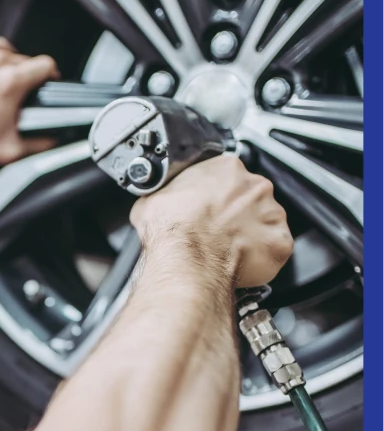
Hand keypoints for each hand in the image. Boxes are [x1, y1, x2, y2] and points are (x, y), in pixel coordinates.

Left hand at [0, 37, 59, 163]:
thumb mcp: (8, 149)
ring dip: (8, 64)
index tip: (48, 82)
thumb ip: (38, 144)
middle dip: (25, 76)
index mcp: (11, 80)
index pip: (46, 64)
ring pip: (5, 49)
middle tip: (17, 96)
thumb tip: (53, 140)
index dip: (51, 75)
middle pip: (25, 59)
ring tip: (2, 83)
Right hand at [130, 155, 292, 287]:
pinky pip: (274, 249)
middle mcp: (255, 186)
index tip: (206, 207)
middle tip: (214, 232)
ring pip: (264, 223)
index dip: (215, 194)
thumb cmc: (171, 231)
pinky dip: (260, 258)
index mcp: (226, 169)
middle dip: (235, 214)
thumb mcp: (152, 200)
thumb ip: (167, 194)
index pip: (226, 175)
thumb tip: (160, 201)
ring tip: (223, 250)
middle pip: (250, 197)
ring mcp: (271, 213)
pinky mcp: (279, 242)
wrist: (185, 261)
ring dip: (249, 235)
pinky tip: (238, 262)